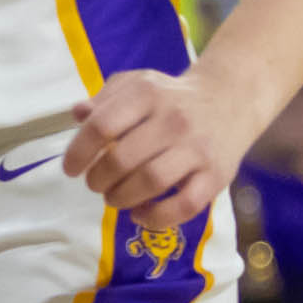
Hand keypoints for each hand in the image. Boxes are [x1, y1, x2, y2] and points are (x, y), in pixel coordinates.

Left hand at [64, 66, 262, 234]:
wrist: (231, 99)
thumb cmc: (170, 96)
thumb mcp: (137, 84)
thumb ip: (104, 99)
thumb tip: (78, 114)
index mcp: (147, 94)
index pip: (101, 126)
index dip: (78, 152)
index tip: (71, 169)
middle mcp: (174, 120)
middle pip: (122, 160)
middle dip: (98, 180)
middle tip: (95, 185)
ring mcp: (197, 149)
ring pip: (151, 182)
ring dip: (122, 198)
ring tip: (113, 197)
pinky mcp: (216, 176)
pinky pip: (185, 205)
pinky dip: (157, 217)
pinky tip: (139, 214)